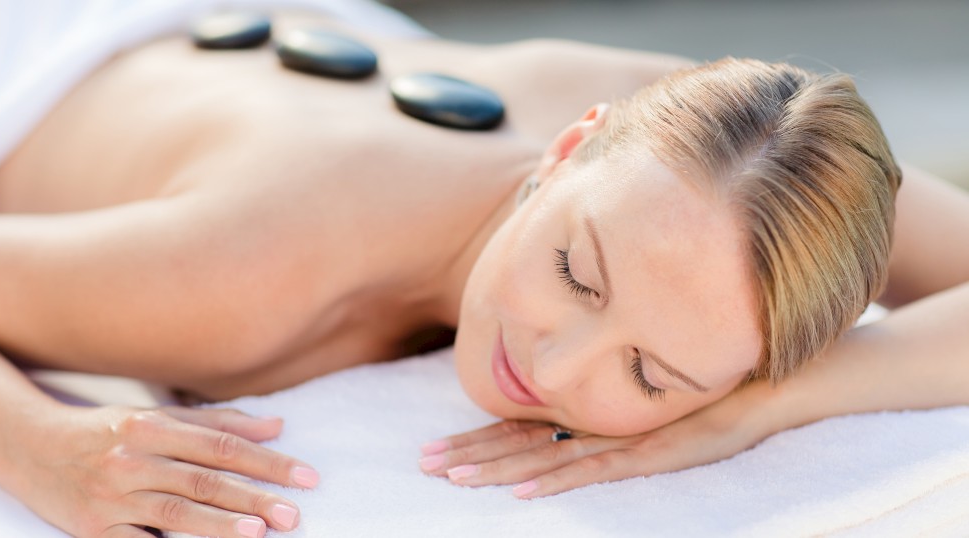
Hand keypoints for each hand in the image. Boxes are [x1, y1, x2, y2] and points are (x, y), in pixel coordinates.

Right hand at [0, 405, 317, 537]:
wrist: (30, 447)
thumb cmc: (107, 431)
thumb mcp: (158, 416)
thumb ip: (218, 422)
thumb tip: (277, 426)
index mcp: (153, 426)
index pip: (223, 446)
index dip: (268, 462)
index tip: (305, 477)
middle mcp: (133, 459)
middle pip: (204, 480)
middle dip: (254, 497)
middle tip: (294, 512)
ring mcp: (111, 496)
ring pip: (175, 512)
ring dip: (220, 525)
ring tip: (259, 532)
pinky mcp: (91, 530)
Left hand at [419, 387, 772, 497]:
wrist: (762, 382)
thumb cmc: (703, 394)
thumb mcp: (643, 410)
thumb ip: (604, 415)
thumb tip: (562, 429)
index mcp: (586, 415)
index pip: (518, 431)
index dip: (474, 441)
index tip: (434, 450)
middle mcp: (594, 423)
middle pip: (518, 442)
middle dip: (469, 454)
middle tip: (422, 464)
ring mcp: (620, 437)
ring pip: (546, 456)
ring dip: (497, 470)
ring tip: (453, 479)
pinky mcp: (651, 453)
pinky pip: (597, 470)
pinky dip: (559, 481)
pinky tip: (526, 495)